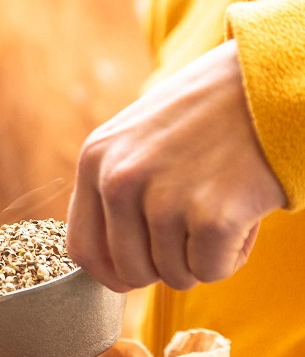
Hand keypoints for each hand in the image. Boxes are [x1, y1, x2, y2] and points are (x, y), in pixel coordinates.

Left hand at [66, 39, 286, 292]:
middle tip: (193, 229)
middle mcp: (120, 180)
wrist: (274, 80)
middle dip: (164, 264)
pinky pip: (211, 272)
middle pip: (130, 271)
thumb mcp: (136, 136)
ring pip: (174, 276)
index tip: (133, 276)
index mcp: (95, 159)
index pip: (82, 248)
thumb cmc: (207, 112)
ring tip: (221, 205)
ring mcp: (164, 198)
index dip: (109, 273)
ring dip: (202, 255)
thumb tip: (105, 261)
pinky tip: (243, 214)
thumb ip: (113, 188)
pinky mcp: (212, 216)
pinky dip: (233, 255)